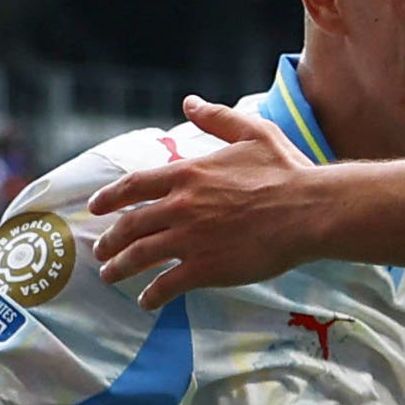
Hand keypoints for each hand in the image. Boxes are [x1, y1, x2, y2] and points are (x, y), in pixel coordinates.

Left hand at [86, 102, 318, 295]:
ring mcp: (191, 239)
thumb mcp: (252, 132)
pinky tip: (146, 301)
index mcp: (188, 174)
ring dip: (119, 268)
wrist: (310, 210)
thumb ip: (217, 118)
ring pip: (140, 257)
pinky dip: (151, 294)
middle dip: (109, 241)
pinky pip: (167, 285)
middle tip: (100, 251)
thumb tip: (189, 102)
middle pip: (130, 225)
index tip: (94, 208)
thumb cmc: (287, 170)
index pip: (134, 186)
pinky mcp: (206, 268)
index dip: (109, 198)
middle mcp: (181, 206)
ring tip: (109, 276)